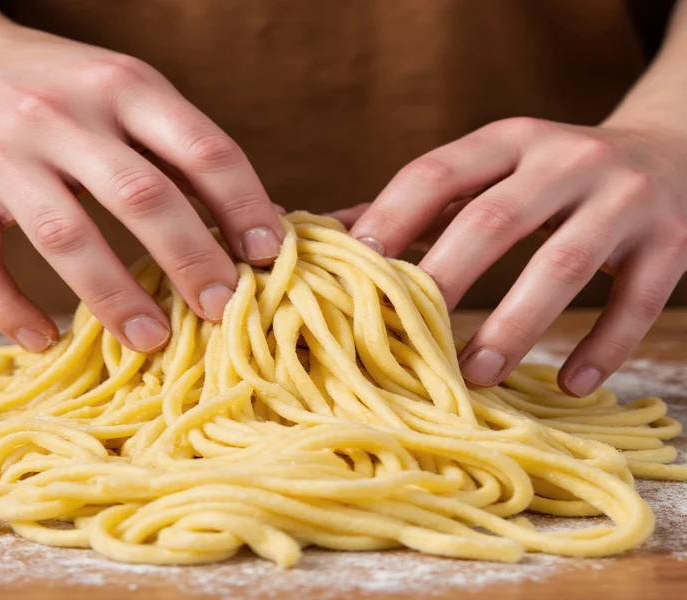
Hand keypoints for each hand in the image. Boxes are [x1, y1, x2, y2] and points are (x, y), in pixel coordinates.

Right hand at [0, 13, 282, 353]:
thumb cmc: (53, 83)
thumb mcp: (123, 92)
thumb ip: (181, 151)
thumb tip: (257, 224)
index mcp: (122, 86)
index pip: (201, 148)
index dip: (244, 205)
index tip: (268, 255)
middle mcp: (62, 113)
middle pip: (141, 195)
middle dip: (191, 259)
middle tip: (220, 309)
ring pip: (64, 235)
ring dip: (113, 297)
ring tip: (152, 340)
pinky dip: (10, 310)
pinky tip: (46, 339)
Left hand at [336, 117, 686, 395]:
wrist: (672, 151)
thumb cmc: (554, 177)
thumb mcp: (494, 170)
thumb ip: (423, 201)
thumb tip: (332, 230)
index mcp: (510, 141)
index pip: (437, 172)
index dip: (392, 218)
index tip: (356, 269)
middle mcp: (567, 161)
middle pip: (495, 219)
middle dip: (446, 279)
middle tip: (406, 335)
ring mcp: (625, 199)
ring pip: (565, 264)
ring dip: (515, 325)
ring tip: (474, 375)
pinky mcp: (673, 241)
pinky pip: (637, 300)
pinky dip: (605, 346)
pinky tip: (572, 385)